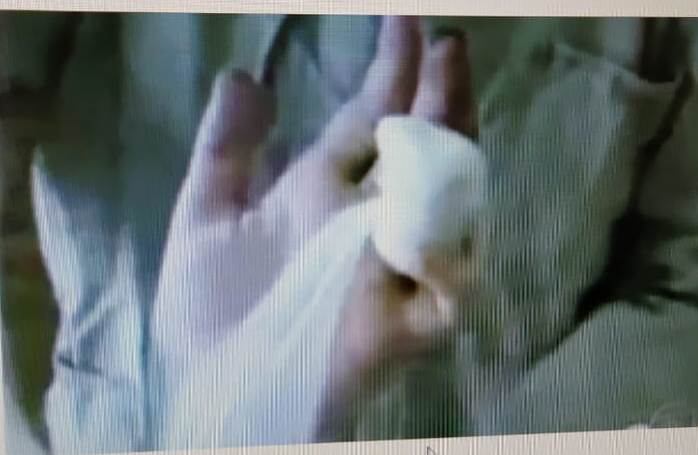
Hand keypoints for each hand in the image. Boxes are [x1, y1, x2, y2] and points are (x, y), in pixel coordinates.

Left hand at [151, 15, 477, 396]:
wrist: (219, 393)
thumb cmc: (213, 312)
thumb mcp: (204, 219)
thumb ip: (225, 150)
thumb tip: (244, 75)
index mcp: (319, 191)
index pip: (367, 121)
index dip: (388, 72)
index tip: (405, 21)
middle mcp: (364, 218)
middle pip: (417, 150)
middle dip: (437, 97)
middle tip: (450, 45)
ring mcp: (392, 266)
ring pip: (445, 202)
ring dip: (453, 154)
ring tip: (452, 99)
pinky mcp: (408, 322)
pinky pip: (449, 287)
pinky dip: (453, 258)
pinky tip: (447, 215)